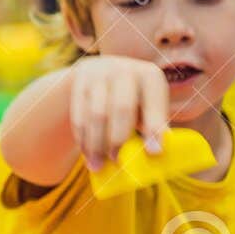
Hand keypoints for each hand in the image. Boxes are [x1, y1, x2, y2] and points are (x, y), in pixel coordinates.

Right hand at [69, 54, 169, 170]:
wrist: (100, 71)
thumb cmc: (132, 97)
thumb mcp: (147, 104)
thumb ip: (153, 123)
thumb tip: (156, 150)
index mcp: (150, 75)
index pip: (153, 105)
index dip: (154, 129)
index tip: (155, 152)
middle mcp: (125, 70)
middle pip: (121, 109)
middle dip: (117, 139)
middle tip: (115, 161)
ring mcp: (100, 73)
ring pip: (96, 115)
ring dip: (96, 144)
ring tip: (96, 163)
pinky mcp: (80, 82)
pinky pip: (79, 116)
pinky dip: (82, 138)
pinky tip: (86, 152)